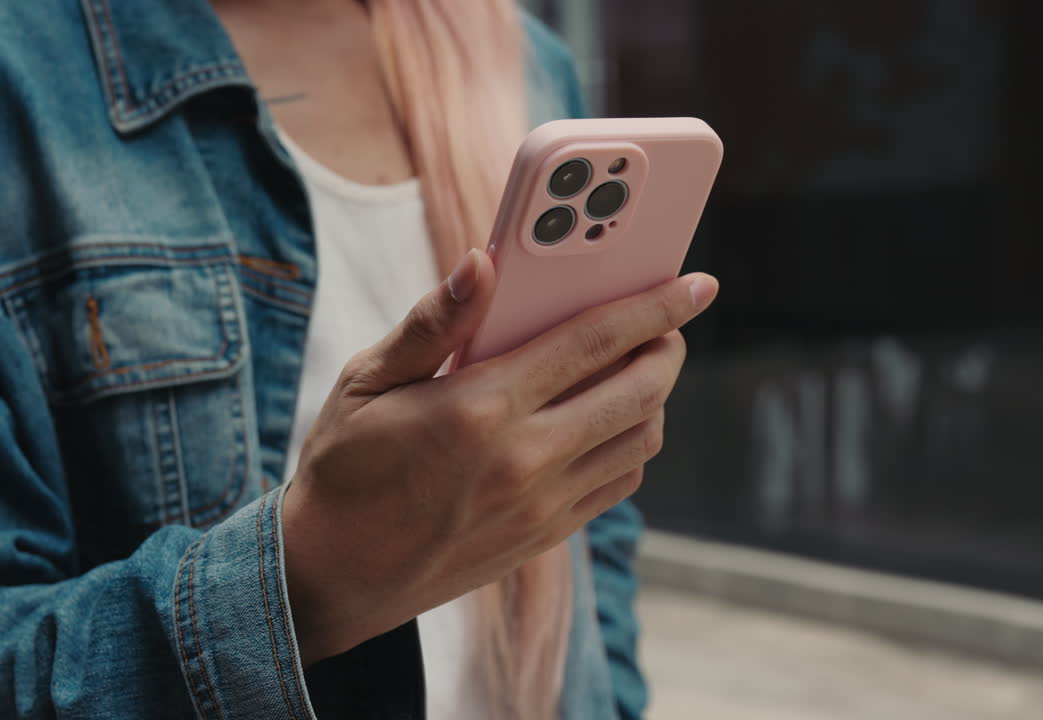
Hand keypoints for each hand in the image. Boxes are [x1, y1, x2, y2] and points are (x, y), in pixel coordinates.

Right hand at [281, 248, 717, 663]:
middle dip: (670, 348)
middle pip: (639, 392)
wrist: (332, 575)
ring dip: (656, 398)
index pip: (593, 341)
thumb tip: (484, 262)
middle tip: (671, 324)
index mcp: (481, 407)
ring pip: (641, 441)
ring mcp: (542, 504)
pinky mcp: (547, 535)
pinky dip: (633, 444)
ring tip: (641, 368)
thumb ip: (434, 322)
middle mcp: (524, 459)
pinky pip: (620, 484)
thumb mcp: (368, 381)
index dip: (654, 306)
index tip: (696, 284)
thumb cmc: (344, 465)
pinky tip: (610, 422)